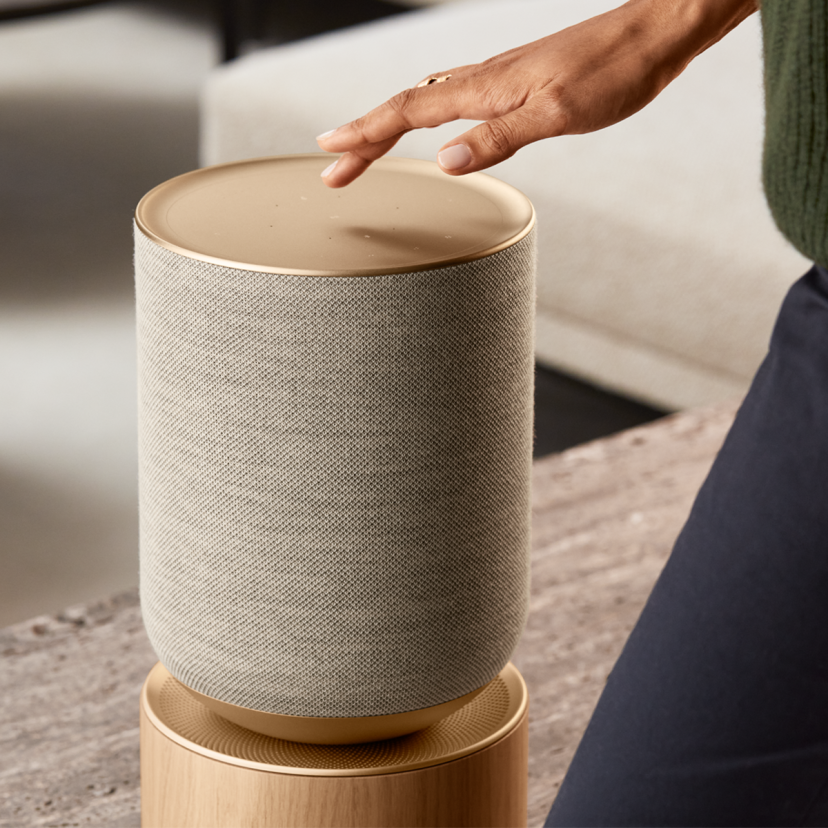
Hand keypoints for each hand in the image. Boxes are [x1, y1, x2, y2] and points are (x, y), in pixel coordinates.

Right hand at [316, 0, 756, 186]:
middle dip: (365, 138)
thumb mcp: (558, 115)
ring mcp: (497, 79)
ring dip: (390, 125)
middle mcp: (484, 80)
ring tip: (366, 147)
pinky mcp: (515, 81)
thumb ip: (500, 137)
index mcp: (486, 89)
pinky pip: (453, 97)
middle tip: (334, 166)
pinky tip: (430, 121)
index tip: (331, 153)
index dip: (366, 134)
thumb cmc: (613, 73)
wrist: (651, 35)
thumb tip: (445, 160)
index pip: (408, 113)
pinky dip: (425, 114)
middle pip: (406, 107)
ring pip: (426, 101)